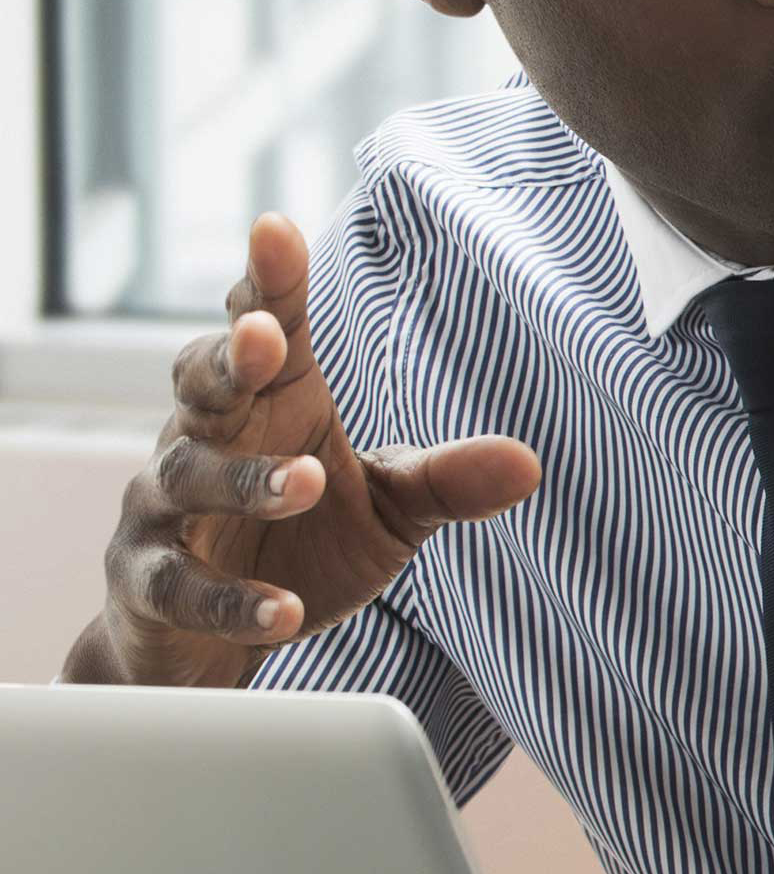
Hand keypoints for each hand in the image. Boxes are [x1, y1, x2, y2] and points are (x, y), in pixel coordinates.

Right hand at [76, 214, 541, 687]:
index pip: (264, 327)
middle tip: (264, 337)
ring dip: (246, 479)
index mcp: (272, 405)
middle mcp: (206, 440)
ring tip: (307, 482)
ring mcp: (164, 509)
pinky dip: (229, 596)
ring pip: (188, 477)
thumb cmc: (305, 547)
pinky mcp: (145, 582)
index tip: (275, 230)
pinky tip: (282, 609)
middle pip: (204, 382)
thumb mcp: (392, 512)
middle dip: (230, 355)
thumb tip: (528, 463)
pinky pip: (179, 585)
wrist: (220, 643)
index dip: (268, 280)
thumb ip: (447, 482)